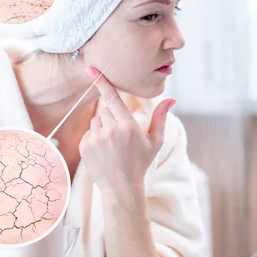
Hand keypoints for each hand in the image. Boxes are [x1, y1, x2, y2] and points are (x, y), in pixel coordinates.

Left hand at [79, 66, 175, 205]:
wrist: (121, 188)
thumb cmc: (141, 163)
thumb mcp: (155, 141)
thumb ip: (161, 117)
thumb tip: (171, 98)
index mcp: (128, 126)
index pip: (113, 98)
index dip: (101, 81)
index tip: (90, 68)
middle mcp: (111, 131)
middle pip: (105, 109)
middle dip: (112, 117)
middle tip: (120, 136)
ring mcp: (96, 139)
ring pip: (96, 120)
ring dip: (102, 127)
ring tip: (112, 145)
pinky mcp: (85, 147)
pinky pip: (89, 132)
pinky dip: (95, 138)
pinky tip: (104, 151)